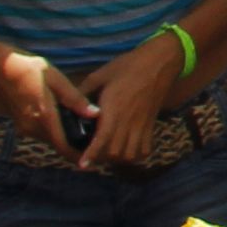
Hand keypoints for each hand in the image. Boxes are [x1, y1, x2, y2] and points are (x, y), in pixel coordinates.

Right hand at [0, 48, 89, 156]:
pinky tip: (68, 121)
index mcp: (43, 116)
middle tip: (96, 142)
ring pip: (49, 140)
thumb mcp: (56, 79)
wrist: (1, 67)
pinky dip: (55, 132)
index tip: (94, 157)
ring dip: (65, 139)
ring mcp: (24, 127)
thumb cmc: (31, 69)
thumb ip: (75, 99)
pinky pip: (42, 133)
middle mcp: (32, 127)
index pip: (62, 146)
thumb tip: (95, 114)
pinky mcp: (20, 124)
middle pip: (57, 145)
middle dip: (75, 147)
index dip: (78, 154)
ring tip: (86, 132)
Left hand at [77, 29, 187, 170]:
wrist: (160, 61)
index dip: (91, 154)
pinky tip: (127, 150)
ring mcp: (142, 124)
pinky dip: (135, 155)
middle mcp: (128, 121)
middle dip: (100, 158)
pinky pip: (145, 149)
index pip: (102, 138)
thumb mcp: (101, 74)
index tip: (82, 165)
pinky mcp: (151, 124)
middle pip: (114, 152)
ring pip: (130, 154)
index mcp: (114, 109)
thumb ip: (83, 92)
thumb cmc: (129, 65)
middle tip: (90, 154)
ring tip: (107, 153)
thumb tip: (66, 105)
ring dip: (117, 159)